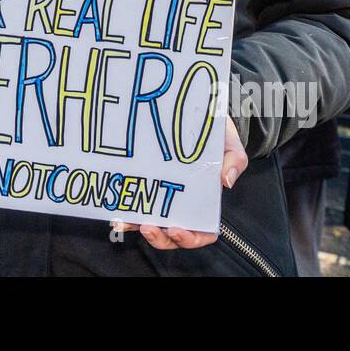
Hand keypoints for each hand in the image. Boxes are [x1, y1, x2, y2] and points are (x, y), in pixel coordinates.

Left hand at [116, 116, 248, 250]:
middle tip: (148, 227)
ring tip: (125, 220)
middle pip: (172, 235)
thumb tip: (227, 181)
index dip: (190, 238)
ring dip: (136, 227)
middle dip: (159, 239)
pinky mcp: (144, 182)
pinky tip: (114, 208)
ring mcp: (162, 195)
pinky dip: (124, 209)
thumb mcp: (230, 143)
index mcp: (205, 202)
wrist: (197, 111)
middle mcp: (182, 204)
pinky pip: (133, 202)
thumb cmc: (216, 134)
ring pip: (148, 223)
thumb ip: (236, 160)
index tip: (176, 230)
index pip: (202, 232)